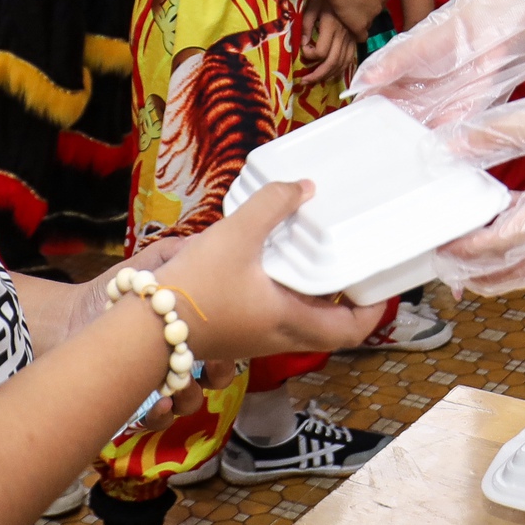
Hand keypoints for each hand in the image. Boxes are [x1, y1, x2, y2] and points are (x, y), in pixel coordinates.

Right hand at [155, 182, 387, 358]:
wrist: (141, 328)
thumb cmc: (195, 288)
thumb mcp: (237, 235)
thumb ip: (271, 205)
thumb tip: (305, 187)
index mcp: (291, 321)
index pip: (351, 330)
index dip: (374, 310)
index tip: (383, 284)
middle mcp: (278, 336)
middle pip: (329, 327)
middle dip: (346, 299)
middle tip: (352, 266)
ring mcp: (255, 337)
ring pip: (300, 321)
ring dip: (314, 294)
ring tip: (315, 256)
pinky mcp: (234, 331)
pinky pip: (273, 314)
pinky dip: (284, 291)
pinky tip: (270, 262)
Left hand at [298, 8, 358, 89]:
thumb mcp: (312, 6)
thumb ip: (306, 24)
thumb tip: (304, 43)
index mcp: (331, 26)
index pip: (321, 52)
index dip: (309, 54)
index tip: (302, 48)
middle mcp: (343, 35)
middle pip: (332, 62)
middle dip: (317, 75)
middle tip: (305, 81)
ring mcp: (351, 38)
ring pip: (342, 64)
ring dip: (328, 75)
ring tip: (315, 80)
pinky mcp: (355, 40)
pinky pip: (349, 59)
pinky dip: (340, 70)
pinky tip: (331, 73)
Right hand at [315, 0, 388, 36]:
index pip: (379, 3)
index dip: (368, 2)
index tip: (359, 1)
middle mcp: (379, 8)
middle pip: (373, 14)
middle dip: (364, 13)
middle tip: (352, 10)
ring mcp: (370, 19)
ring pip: (367, 25)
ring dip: (359, 22)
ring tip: (348, 20)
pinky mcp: (360, 28)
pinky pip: (362, 37)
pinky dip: (356, 34)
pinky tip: (349, 31)